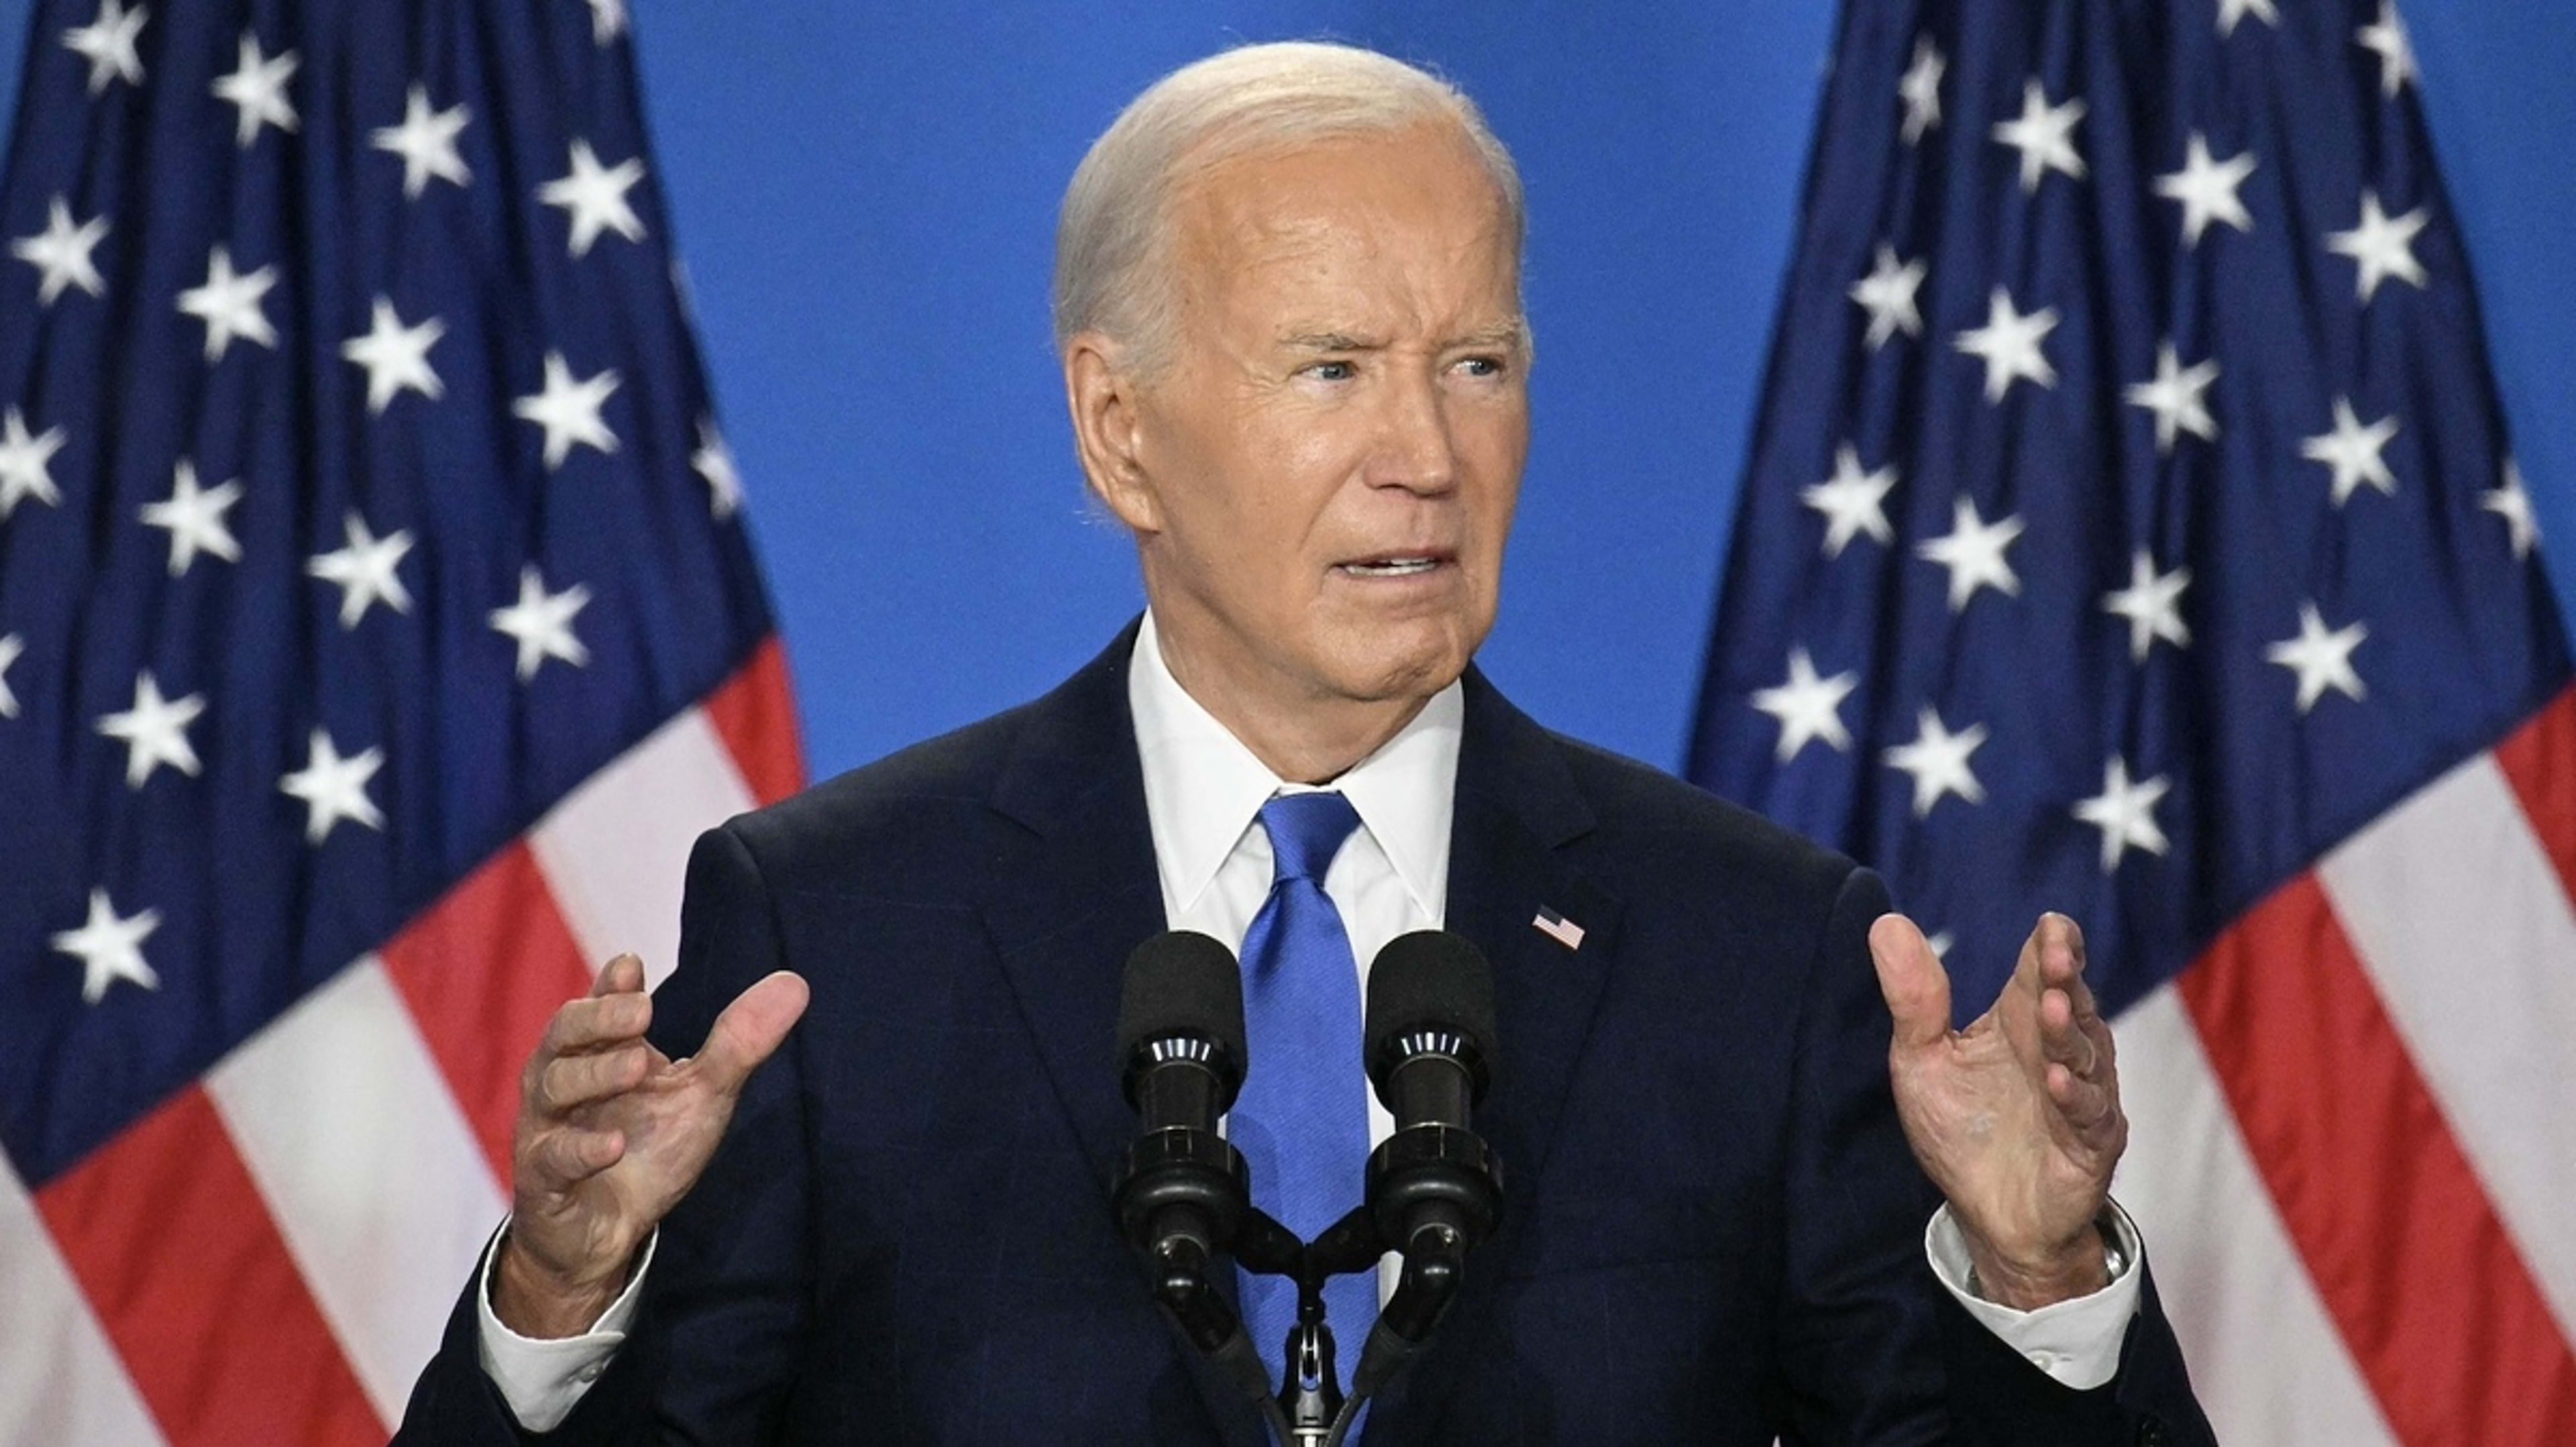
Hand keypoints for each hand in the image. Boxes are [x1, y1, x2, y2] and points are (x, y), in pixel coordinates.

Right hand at [495, 953, 809, 1336]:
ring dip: (595, 1073)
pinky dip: (582, 1149)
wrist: (606, 1233)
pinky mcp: (544, 1181)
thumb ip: (738, 1043)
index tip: (632, 965)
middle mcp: (563, 1078)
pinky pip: (554, 1159)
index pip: (598, 1004)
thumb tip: (795, 983)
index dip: (611, 985)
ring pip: (554, 1086)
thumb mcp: (702, 1093)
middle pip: (565, 1033)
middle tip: (644, 1010)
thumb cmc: (648, 1149)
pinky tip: (612, 1144)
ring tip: (637, 1063)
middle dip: (600, 1017)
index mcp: (599, 1050)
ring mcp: (548, 1128)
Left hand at [1868, 912, 2123, 1308]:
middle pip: (2069, 1001)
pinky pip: (2088, 1113)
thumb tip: (1886, 922)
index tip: (2051, 925)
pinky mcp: (2091, 1140)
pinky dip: (2073, 1096)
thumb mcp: (1922, 1059)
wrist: (1991, 1213)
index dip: (2052, 945)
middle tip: (2057, 954)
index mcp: (2020, 1021)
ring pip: (2083, 1052)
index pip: (2041, 969)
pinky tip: (2055, 1081)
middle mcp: (2057, 1048)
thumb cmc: (1960, 1130)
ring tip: (2051, 1009)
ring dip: (2067, 1032)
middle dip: (2065, 977)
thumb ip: (1914, 998)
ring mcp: (2080, 1093)